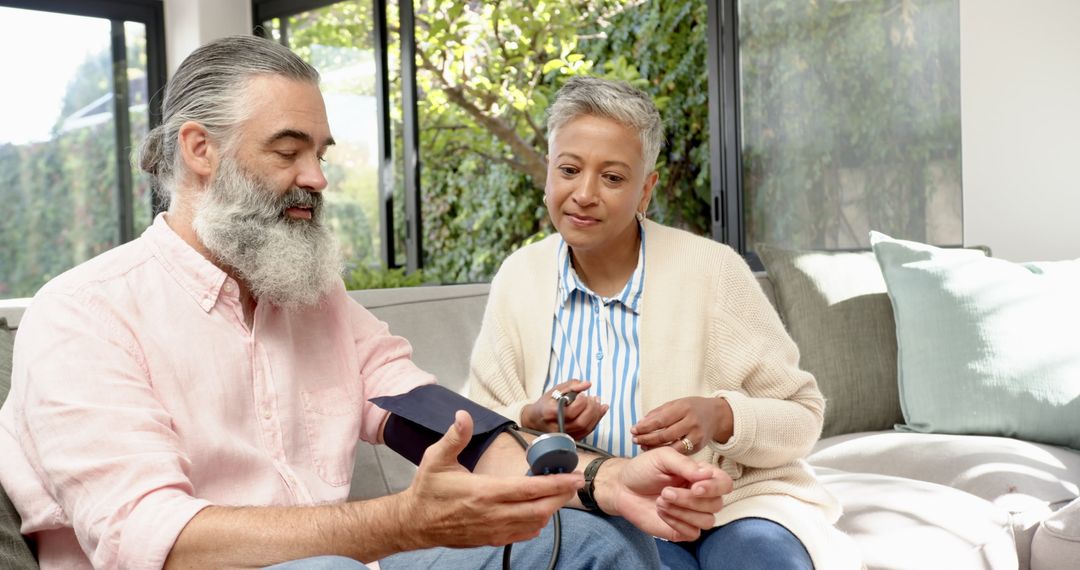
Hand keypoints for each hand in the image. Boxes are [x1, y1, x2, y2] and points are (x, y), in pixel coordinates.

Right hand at [400, 411, 583, 548]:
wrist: (414, 523)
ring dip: (551, 508)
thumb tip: (463, 416)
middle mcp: (492, 514)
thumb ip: (454, 437)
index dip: (555, 483)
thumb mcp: (436, 458)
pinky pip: (522, 534)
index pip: (529, 488)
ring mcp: (493, 530)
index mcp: (484, 492)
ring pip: (534, 523)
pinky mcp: (491, 539)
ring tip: (560, 493)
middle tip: (575, 483)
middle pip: (540, 508)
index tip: (574, 476)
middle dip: (562, 496)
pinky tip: (540, 512)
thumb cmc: (428, 490)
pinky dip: (537, 523)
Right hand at [521, 380, 607, 440]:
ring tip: (597, 402)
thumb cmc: (546, 403)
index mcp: (550, 413)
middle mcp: (557, 427)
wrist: (536, 419)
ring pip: (586, 428)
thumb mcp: (555, 390)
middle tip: (592, 398)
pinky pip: (587, 432)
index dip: (581, 402)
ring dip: (596, 414)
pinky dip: (596, 420)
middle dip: (591, 409)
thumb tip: (587, 384)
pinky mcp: (571, 439)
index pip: (571, 412)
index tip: (582, 395)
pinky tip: (600, 410)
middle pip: (581, 422)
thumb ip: (572, 385)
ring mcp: (564, 436)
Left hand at [597, 447, 731, 541]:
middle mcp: (700, 495)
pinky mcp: (681, 530)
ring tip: (661, 500)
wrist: (622, 487)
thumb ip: (685, 465)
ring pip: (707, 521)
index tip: (695, 486)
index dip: (714, 487)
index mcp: (701, 475)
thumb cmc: (643, 469)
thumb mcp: (663, 457)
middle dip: (690, 500)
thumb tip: (707, 474)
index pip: (724, 484)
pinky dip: (677, 523)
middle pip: (716, 504)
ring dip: (683, 511)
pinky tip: (661, 512)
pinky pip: (693, 534)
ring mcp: (692, 514)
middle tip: (665, 492)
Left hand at [630, 397, 732, 454]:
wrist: (717, 416)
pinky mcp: (699, 448)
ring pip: (672, 447)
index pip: (660, 420)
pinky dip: (666, 452)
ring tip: (643, 447)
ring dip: (655, 448)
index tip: (633, 430)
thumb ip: (658, 413)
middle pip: (665, 435)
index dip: (645, 426)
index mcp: (683, 408)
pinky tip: (656, 451)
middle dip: (647, 438)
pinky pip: (680, 452)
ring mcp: (697, 436)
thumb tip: (640, 423)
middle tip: (634, 440)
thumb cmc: (692, 408)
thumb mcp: (676, 404)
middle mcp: (691, 422)